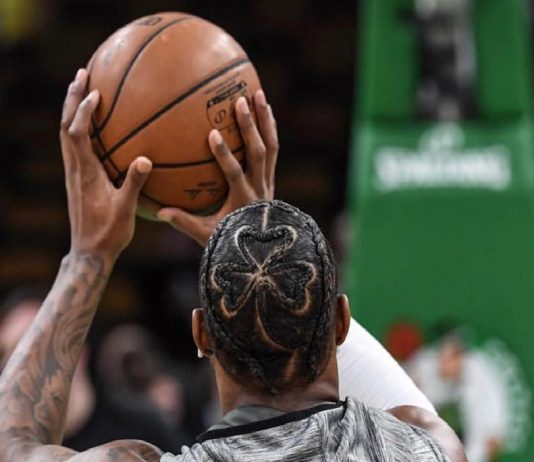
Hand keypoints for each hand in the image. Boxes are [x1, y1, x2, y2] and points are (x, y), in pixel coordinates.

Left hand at [60, 69, 151, 260]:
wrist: (89, 251)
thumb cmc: (109, 233)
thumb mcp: (126, 209)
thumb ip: (134, 183)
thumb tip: (145, 159)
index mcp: (85, 174)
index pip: (76, 134)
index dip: (82, 111)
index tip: (95, 93)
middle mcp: (75, 170)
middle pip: (64, 126)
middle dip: (71, 98)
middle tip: (82, 74)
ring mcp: (73, 174)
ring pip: (66, 134)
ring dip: (71, 109)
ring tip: (82, 89)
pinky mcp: (77, 179)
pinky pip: (73, 145)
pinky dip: (78, 126)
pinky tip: (91, 123)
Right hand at [157, 90, 277, 246]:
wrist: (262, 249)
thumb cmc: (231, 240)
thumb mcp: (207, 235)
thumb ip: (184, 223)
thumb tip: (159, 211)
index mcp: (242, 199)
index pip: (234, 173)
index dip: (225, 155)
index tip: (212, 134)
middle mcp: (260, 187)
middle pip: (258, 153)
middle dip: (250, 127)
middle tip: (240, 102)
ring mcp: (268, 181)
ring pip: (271, 147)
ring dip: (265, 121)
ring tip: (258, 94)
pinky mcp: (270, 177)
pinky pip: (273, 149)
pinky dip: (270, 128)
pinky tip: (265, 109)